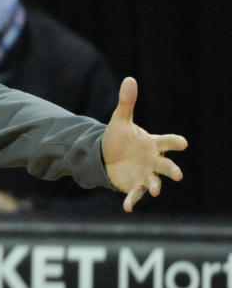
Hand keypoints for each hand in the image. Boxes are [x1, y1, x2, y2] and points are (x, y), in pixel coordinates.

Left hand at [102, 77, 186, 211]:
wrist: (106, 156)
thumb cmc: (119, 138)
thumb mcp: (120, 120)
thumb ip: (127, 102)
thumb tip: (129, 79)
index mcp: (152, 144)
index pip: (167, 142)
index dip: (174, 142)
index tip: (182, 143)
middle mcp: (152, 161)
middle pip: (165, 165)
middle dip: (171, 169)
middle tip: (177, 174)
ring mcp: (145, 174)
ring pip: (154, 181)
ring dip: (155, 186)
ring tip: (155, 190)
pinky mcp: (134, 185)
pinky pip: (135, 194)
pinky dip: (132, 201)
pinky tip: (127, 208)